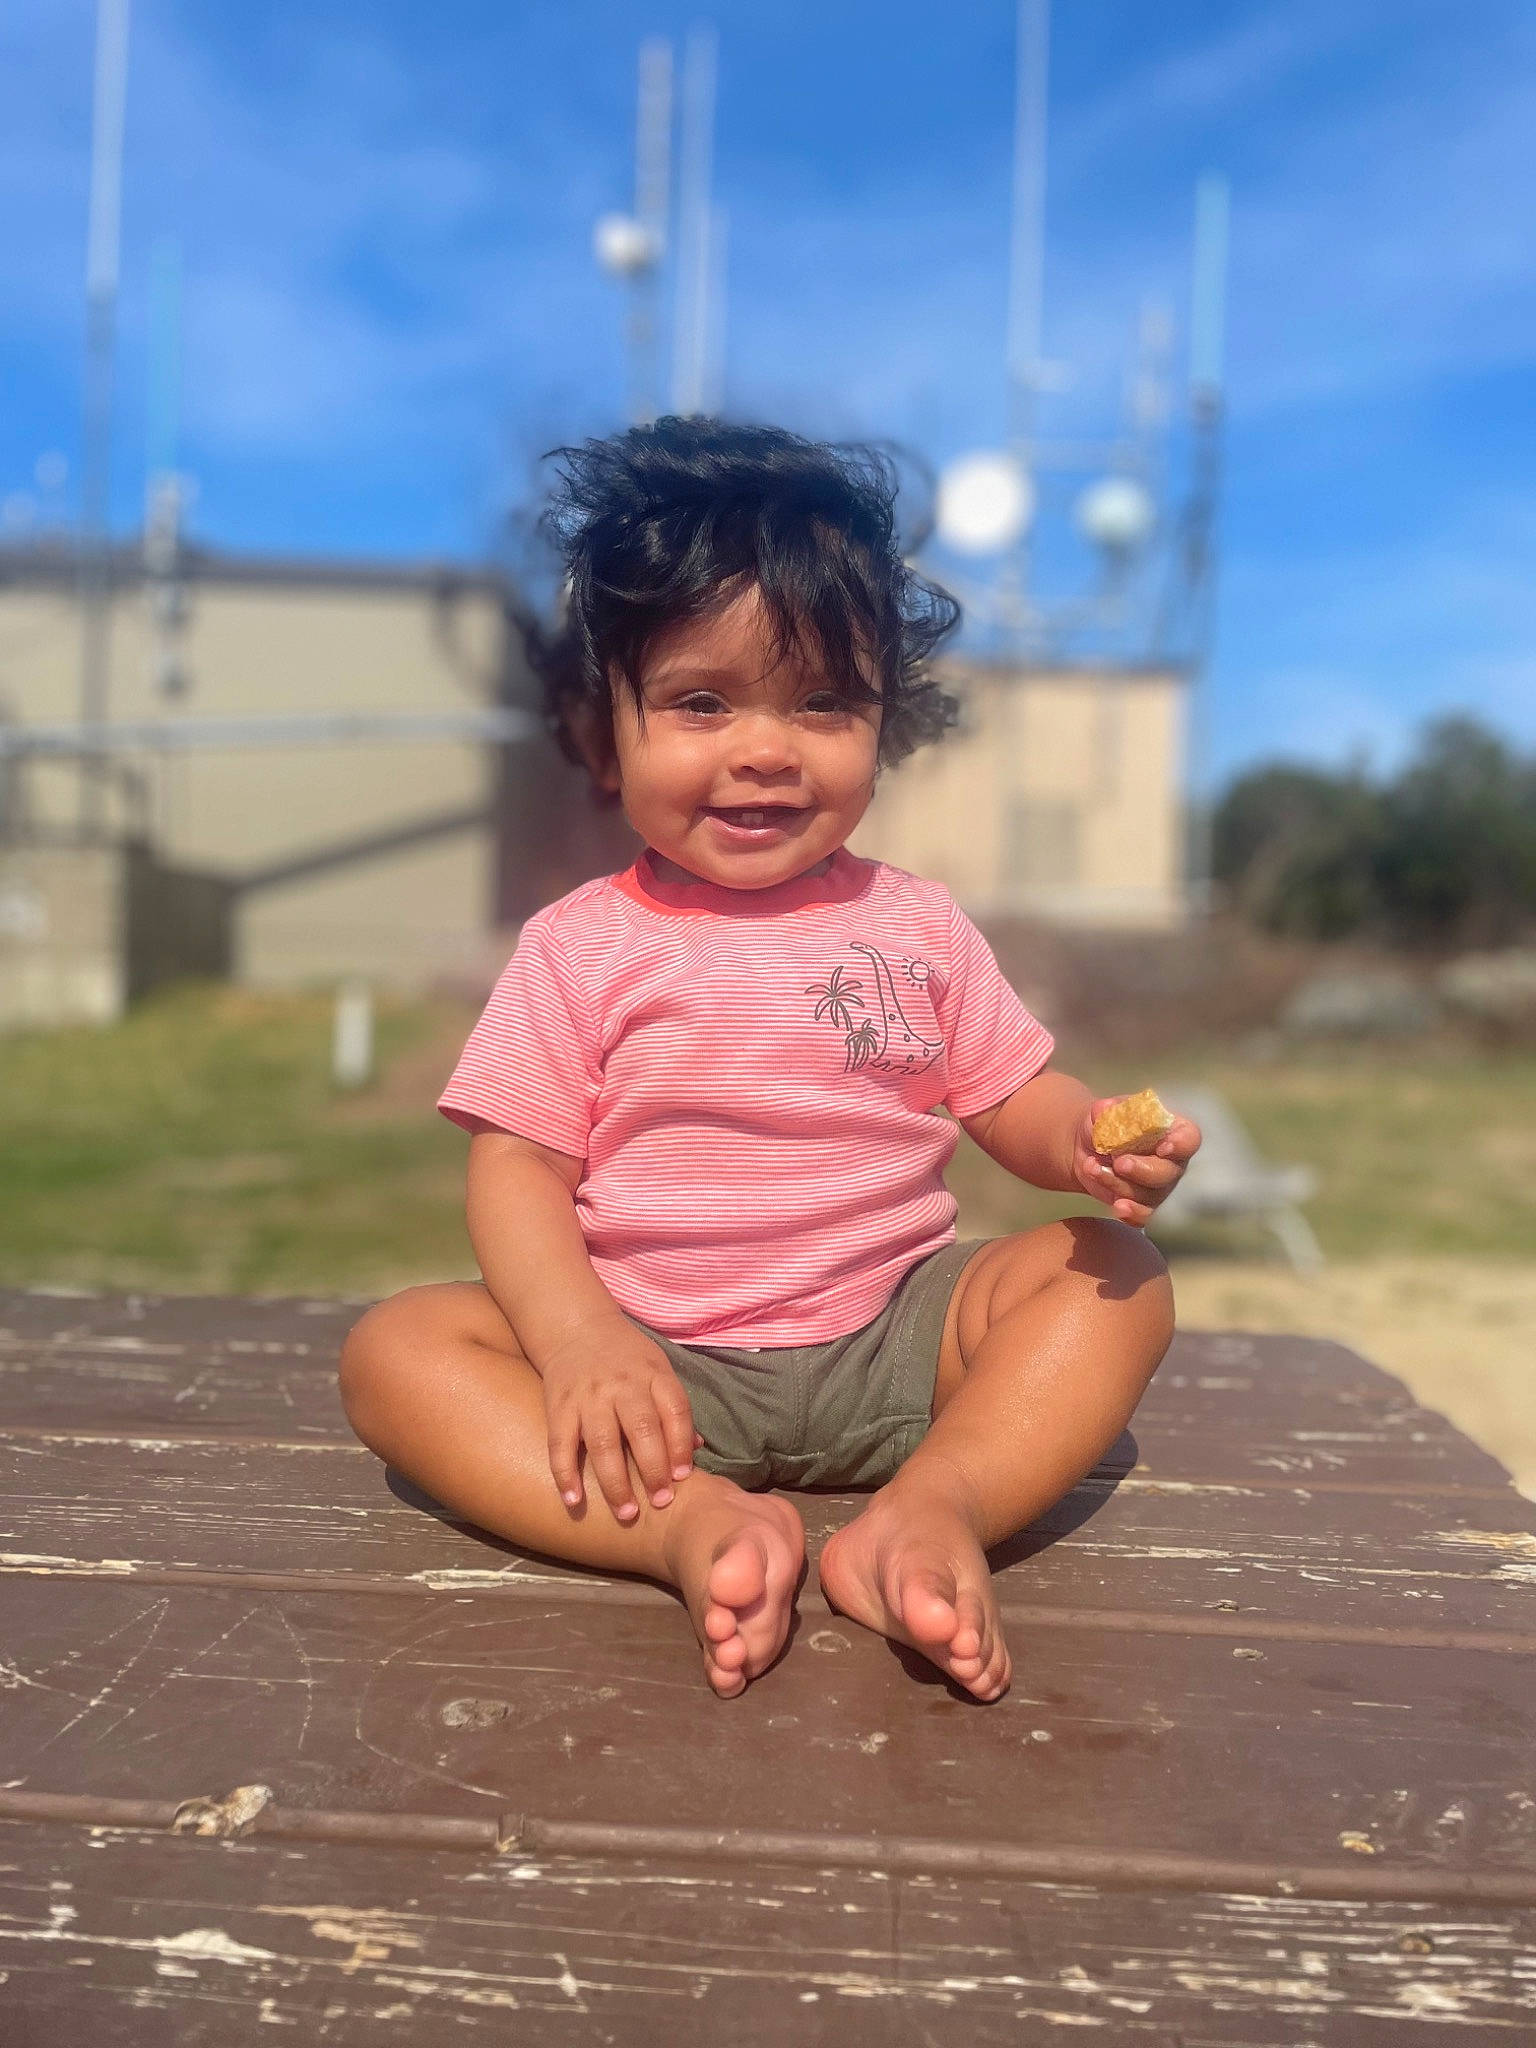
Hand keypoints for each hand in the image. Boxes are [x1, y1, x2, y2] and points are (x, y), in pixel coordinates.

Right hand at [538, 1321, 698, 1523]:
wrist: (577, 1328)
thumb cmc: (626, 1357)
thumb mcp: (658, 1369)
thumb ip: (674, 1408)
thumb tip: (698, 1449)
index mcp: (653, 1374)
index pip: (675, 1411)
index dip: (681, 1445)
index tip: (683, 1477)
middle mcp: (622, 1385)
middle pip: (642, 1430)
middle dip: (653, 1470)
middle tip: (660, 1502)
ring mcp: (589, 1396)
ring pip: (604, 1442)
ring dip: (615, 1482)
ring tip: (627, 1514)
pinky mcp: (559, 1406)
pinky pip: (561, 1443)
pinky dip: (565, 1474)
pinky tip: (573, 1500)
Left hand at [1072, 1097, 1202, 1227]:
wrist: (1089, 1148)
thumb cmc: (1107, 1124)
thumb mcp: (1104, 1112)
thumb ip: (1106, 1110)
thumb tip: (1103, 1109)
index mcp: (1172, 1131)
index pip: (1189, 1139)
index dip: (1180, 1144)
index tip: (1163, 1148)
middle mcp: (1172, 1162)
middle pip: (1169, 1173)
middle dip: (1143, 1170)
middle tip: (1119, 1162)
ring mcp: (1160, 1186)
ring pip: (1149, 1195)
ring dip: (1119, 1184)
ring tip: (1093, 1168)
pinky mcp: (1144, 1204)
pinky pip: (1145, 1216)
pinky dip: (1132, 1214)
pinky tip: (1117, 1207)